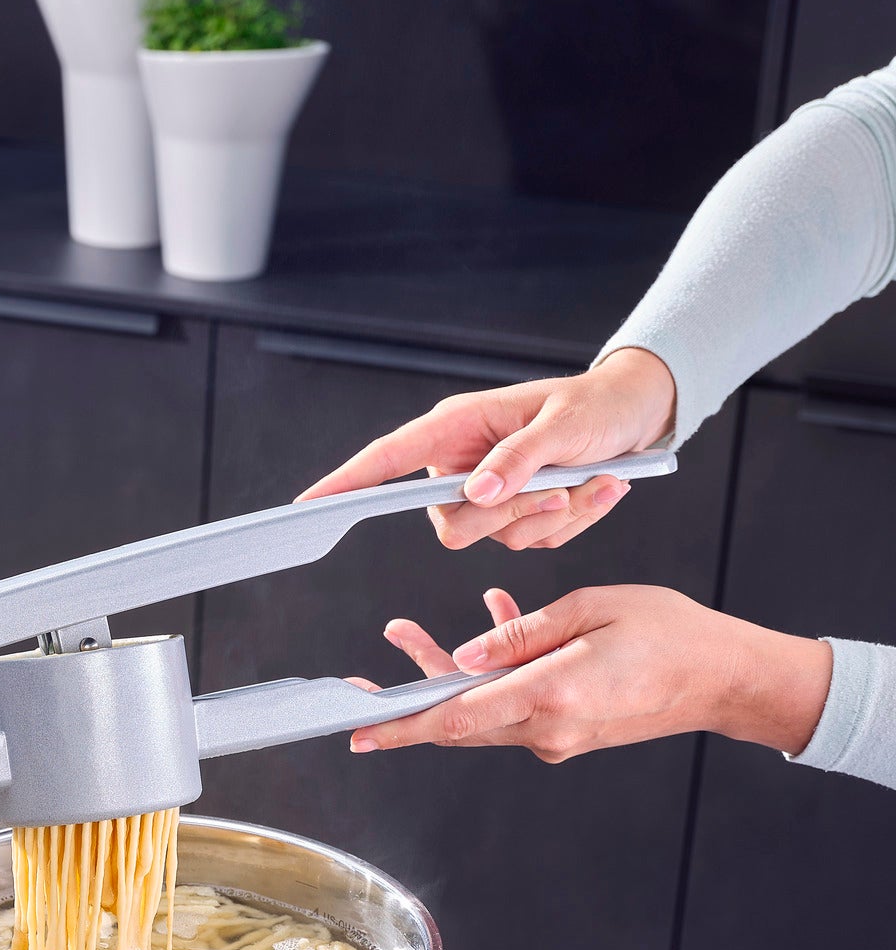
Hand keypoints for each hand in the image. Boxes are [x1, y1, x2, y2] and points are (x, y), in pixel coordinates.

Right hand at [297, 348, 677, 550]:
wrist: (639, 414)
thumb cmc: (597, 405)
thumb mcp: (564, 425)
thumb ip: (518, 461)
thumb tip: (474, 493)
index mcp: (455, 430)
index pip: (386, 460)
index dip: (345, 482)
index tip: (309, 504)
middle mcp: (460, 466)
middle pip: (451, 523)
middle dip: (511, 514)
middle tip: (560, 488)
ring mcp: (486, 495)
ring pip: (495, 539)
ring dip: (551, 517)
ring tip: (591, 479)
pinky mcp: (515, 519)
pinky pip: (532, 545)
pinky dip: (571, 523)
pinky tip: (595, 489)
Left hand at [349, 585, 832, 762]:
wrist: (727, 677)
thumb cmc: (672, 635)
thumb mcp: (590, 610)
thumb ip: (520, 634)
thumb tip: (463, 657)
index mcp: (550, 696)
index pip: (455, 718)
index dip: (400, 727)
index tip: (357, 732)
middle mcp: (549, 727)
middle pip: (456, 720)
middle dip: (404, 699)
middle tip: (359, 684)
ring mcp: (559, 735)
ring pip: (480, 710)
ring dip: (443, 676)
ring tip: (406, 633)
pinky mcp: (570, 730)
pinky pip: (514, 703)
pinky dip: (493, 671)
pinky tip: (488, 620)